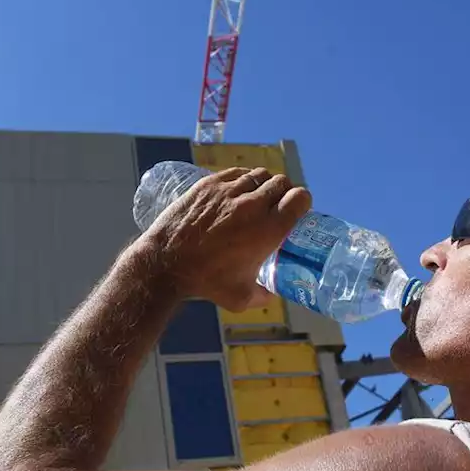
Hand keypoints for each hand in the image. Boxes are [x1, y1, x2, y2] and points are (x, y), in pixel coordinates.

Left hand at [144, 167, 311, 310]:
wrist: (167, 263)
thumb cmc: (206, 282)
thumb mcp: (240, 297)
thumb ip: (261, 295)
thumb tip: (270, 294)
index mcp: (268, 230)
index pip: (299, 199)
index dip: (302, 201)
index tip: (297, 208)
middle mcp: (254, 205)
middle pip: (282, 183)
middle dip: (285, 191)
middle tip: (278, 203)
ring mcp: (230, 191)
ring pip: (259, 175)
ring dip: (264, 183)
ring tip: (258, 195)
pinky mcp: (209, 184)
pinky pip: (236, 173)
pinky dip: (243, 178)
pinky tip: (238, 189)